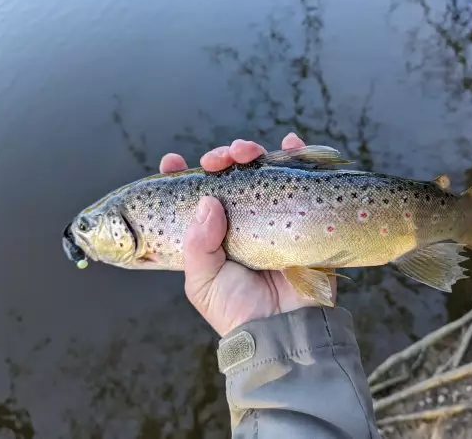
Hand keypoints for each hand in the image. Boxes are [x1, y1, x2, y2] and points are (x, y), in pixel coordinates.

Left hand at [159, 133, 337, 335]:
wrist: (284, 329)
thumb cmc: (237, 310)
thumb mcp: (202, 282)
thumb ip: (198, 244)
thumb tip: (208, 201)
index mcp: (210, 235)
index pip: (192, 198)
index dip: (181, 176)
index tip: (173, 162)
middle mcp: (238, 220)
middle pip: (227, 177)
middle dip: (220, 159)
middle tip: (219, 160)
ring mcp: (269, 215)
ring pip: (258, 172)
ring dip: (251, 153)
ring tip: (247, 151)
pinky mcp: (298, 215)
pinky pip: (297, 179)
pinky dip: (296, 156)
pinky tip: (291, 142)